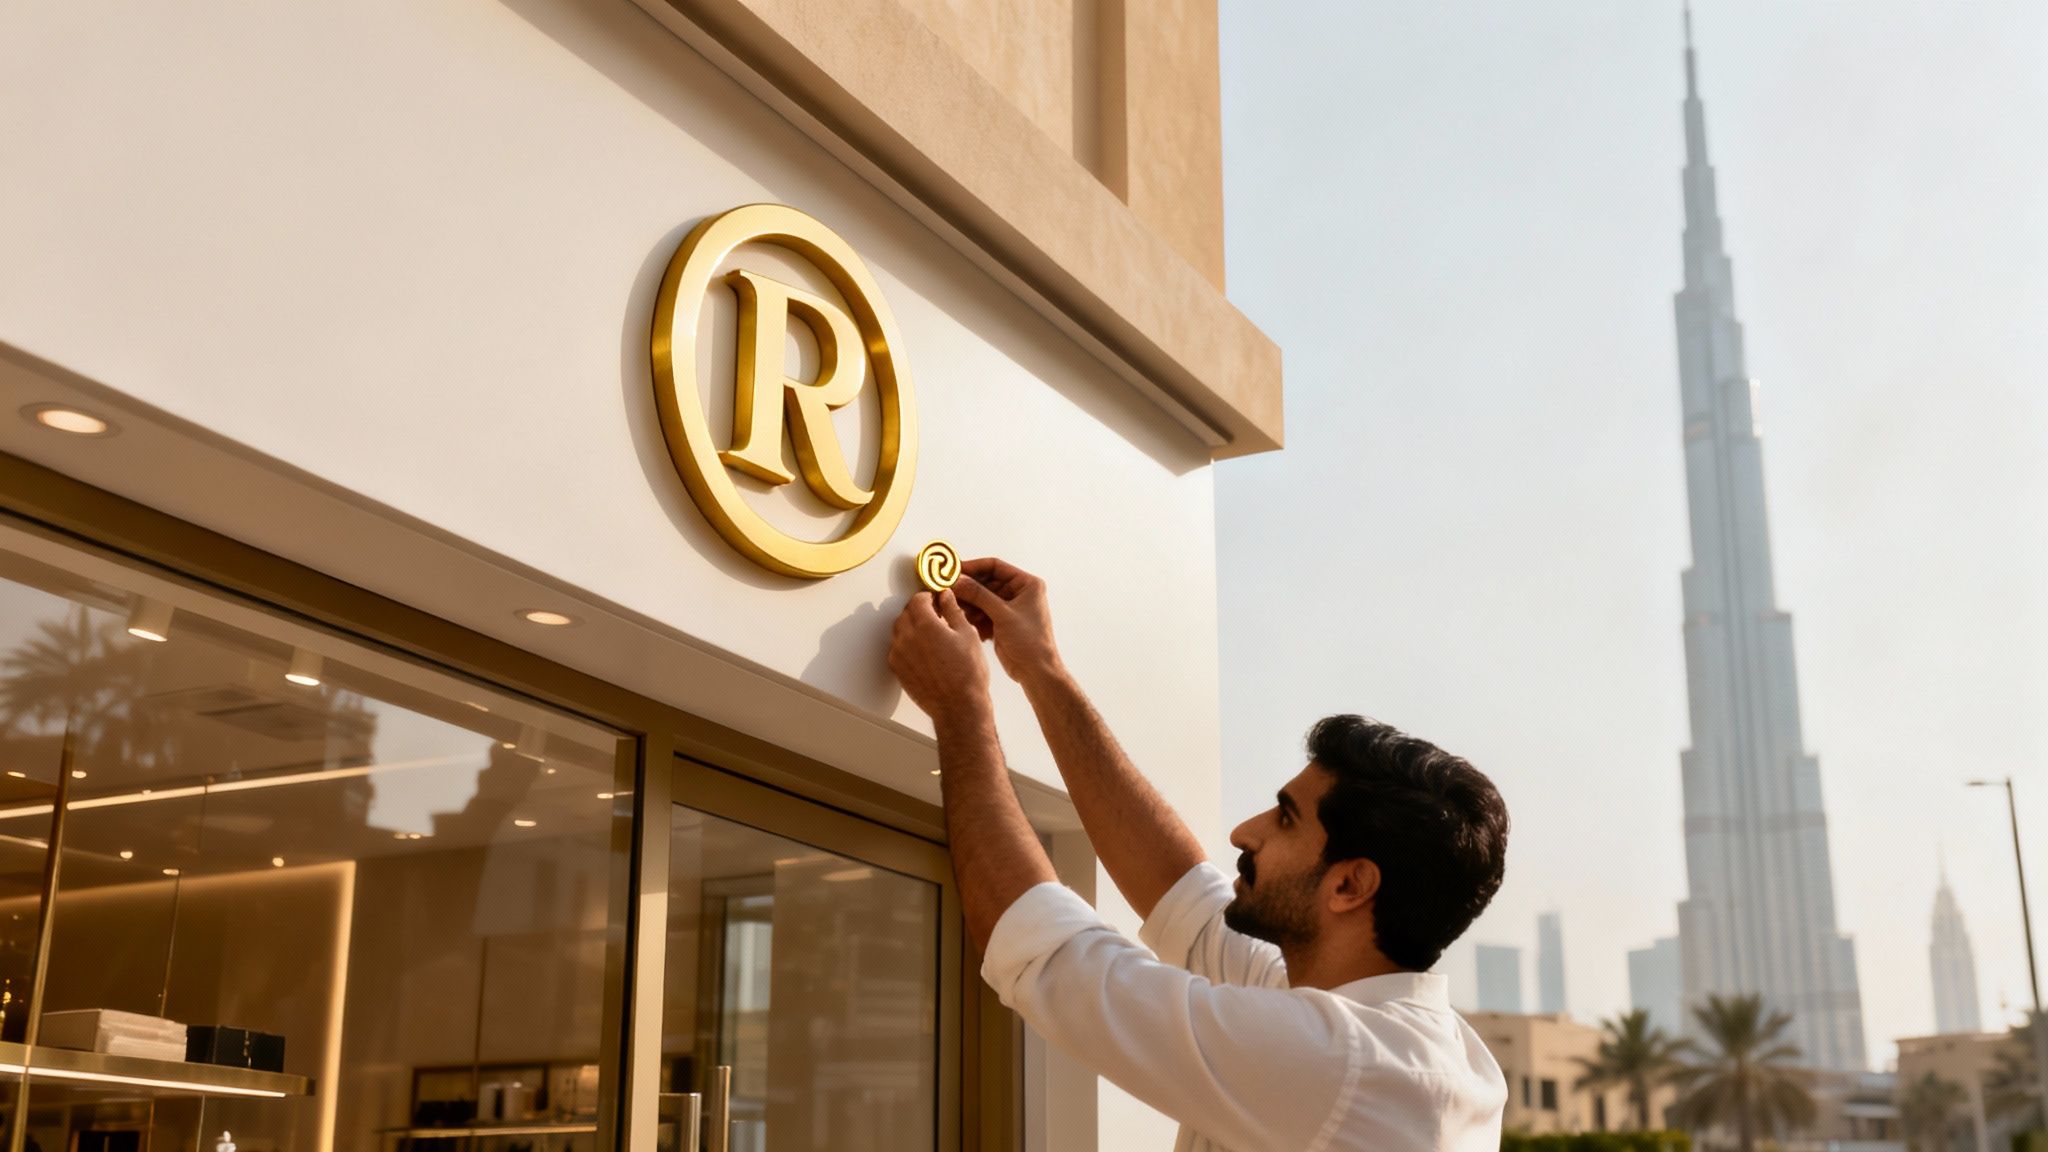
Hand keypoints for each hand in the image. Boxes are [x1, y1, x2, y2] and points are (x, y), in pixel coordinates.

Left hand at [888, 589, 991, 724]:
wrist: (959, 707)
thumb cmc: (967, 674)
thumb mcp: (967, 635)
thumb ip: (953, 611)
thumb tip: (946, 597)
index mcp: (925, 625)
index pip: (917, 600)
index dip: (928, 597)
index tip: (936, 600)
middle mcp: (907, 637)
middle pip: (905, 613)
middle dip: (918, 610)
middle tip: (934, 616)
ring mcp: (899, 654)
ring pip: (899, 630)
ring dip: (911, 626)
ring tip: (930, 634)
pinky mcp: (897, 669)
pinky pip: (897, 648)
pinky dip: (906, 644)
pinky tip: (923, 651)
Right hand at [952, 557, 1062, 683]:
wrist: (1036, 671)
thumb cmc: (1029, 641)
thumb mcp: (1003, 614)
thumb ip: (979, 595)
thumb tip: (958, 579)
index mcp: (1027, 584)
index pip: (996, 566)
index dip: (974, 567)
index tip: (954, 569)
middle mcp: (1019, 593)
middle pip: (987, 582)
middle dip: (969, 588)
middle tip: (948, 590)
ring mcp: (1010, 608)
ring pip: (982, 598)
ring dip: (969, 604)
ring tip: (956, 609)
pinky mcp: (1002, 622)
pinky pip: (983, 612)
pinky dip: (974, 616)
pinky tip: (967, 622)